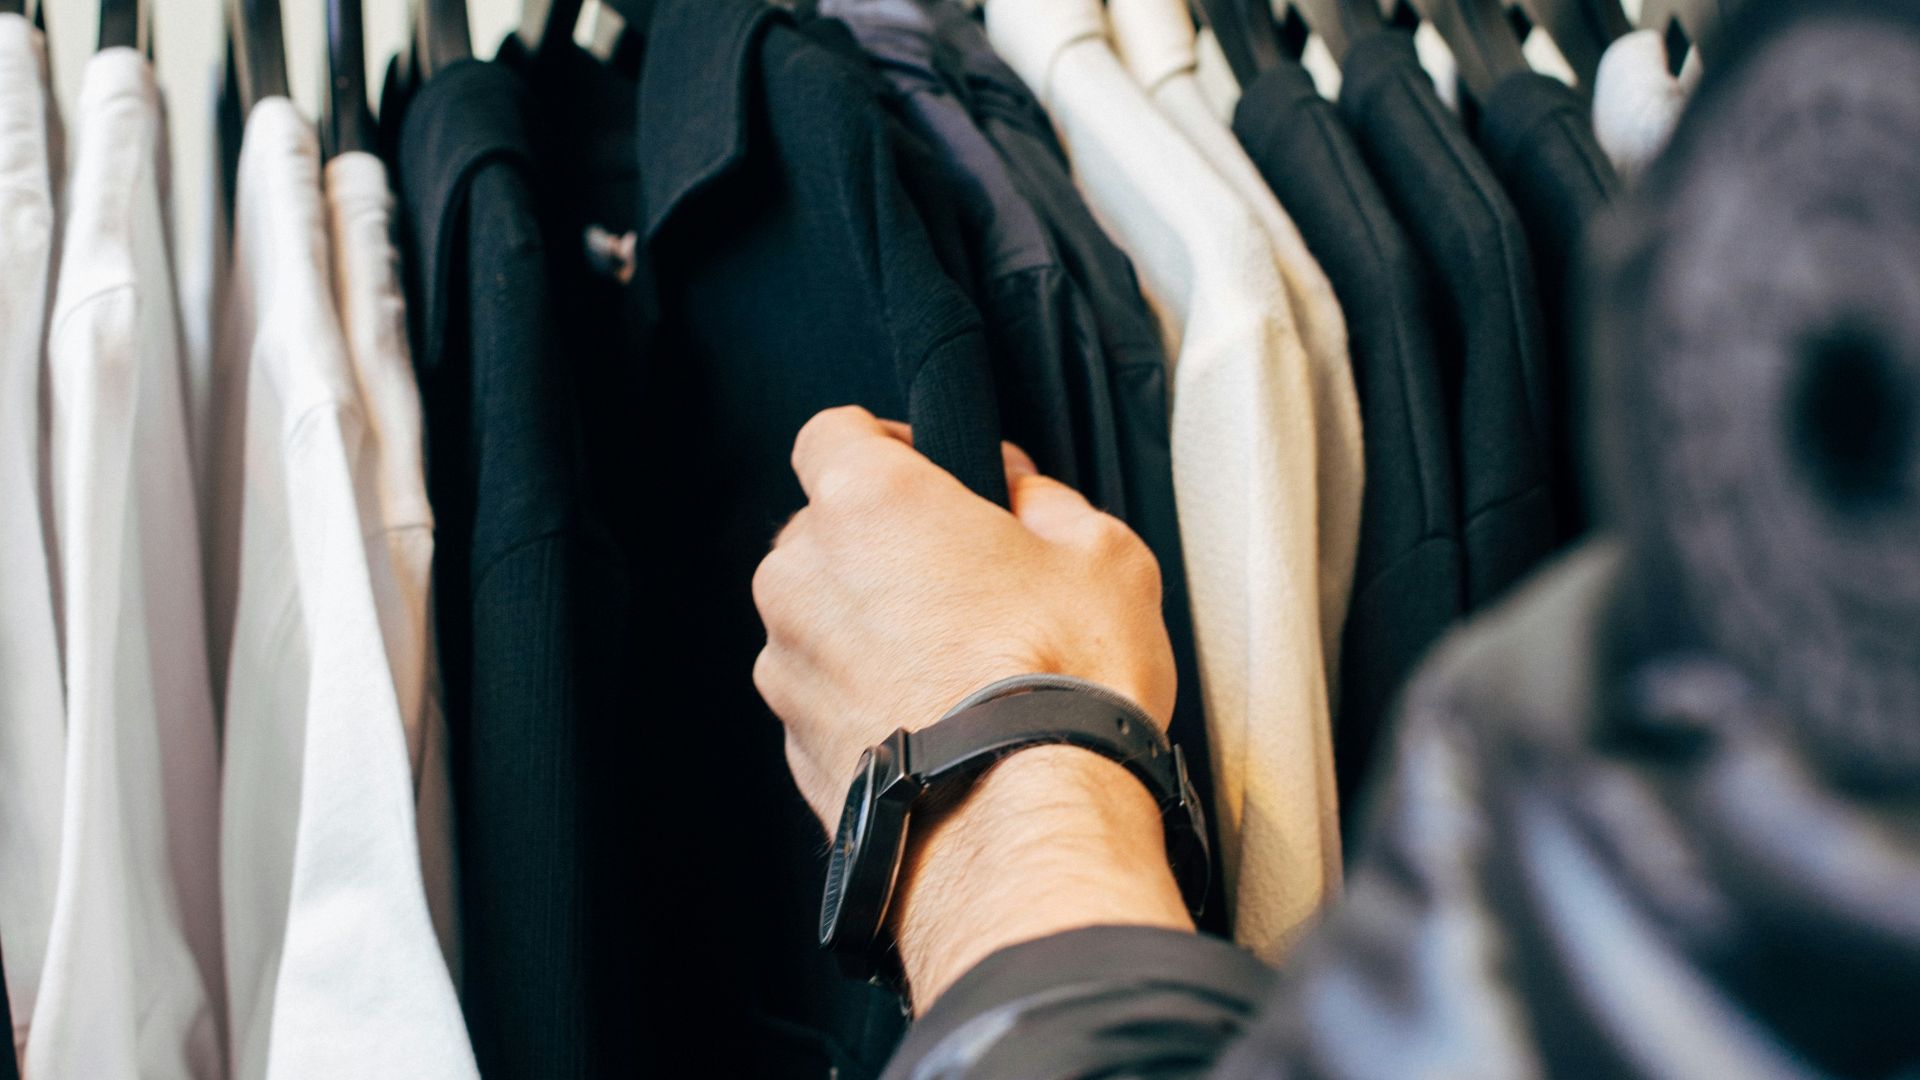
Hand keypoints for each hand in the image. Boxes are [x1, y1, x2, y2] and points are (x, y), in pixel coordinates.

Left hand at [752, 406, 1176, 830]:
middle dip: (885, 542)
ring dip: (870, 623)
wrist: (1024, 827)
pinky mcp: (793, 742)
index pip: (832, 431)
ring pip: (820, 615)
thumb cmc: (1060, 685)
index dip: (886, 442)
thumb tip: (1025, 498)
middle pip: (824, 528)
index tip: (930, 467)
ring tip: (959, 662)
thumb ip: (1047, 502)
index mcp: (869, 503)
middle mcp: (804, 576)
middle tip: (966, 575)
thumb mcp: (1102, 554)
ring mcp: (790, 664)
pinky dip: (866, 694)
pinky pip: (826, 692)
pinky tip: (936, 718)